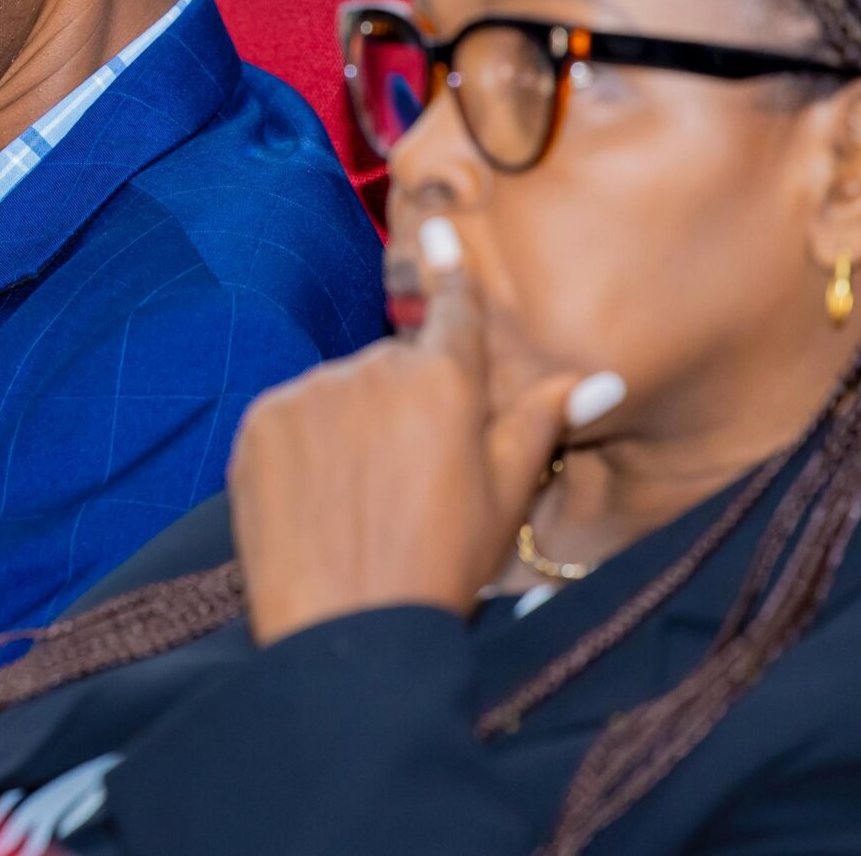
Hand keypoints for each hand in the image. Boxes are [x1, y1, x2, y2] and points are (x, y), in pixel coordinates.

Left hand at [227, 216, 622, 645]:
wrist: (349, 633)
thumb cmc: (443, 566)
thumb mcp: (507, 495)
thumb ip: (540, 421)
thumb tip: (601, 374)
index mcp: (443, 382)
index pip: (451, 309)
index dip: (448, 268)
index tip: (437, 226)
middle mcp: (373, 370)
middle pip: (392, 367)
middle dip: (403, 403)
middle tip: (411, 479)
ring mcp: (308, 394)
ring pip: (338, 392)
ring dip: (349, 425)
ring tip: (362, 500)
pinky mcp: (259, 424)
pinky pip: (289, 417)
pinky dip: (302, 446)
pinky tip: (318, 498)